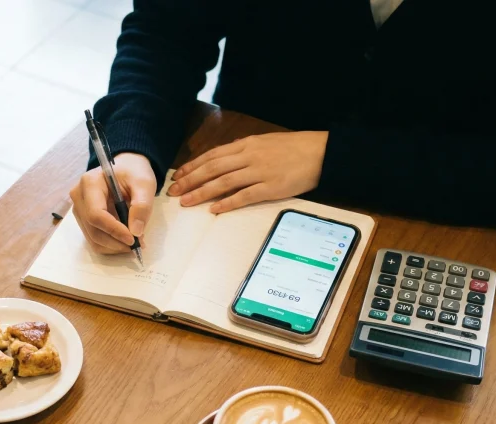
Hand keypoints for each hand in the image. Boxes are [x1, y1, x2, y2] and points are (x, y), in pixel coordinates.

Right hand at [69, 152, 155, 253]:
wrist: (126, 169)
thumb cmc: (133, 173)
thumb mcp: (144, 184)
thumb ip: (142, 206)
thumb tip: (136, 232)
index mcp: (90, 182)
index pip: (96, 214)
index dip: (114, 230)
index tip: (133, 239)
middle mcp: (79, 196)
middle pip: (93, 230)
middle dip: (116, 242)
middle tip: (138, 244)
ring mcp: (79, 209)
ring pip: (93, 238)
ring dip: (114, 246)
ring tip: (134, 242)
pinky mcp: (84, 219)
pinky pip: (94, 240)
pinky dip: (110, 245)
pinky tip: (124, 240)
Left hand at [167, 132, 328, 213]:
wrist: (322, 152)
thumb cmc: (294, 148)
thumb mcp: (266, 143)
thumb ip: (245, 152)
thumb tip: (224, 161)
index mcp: (247, 145)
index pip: (212, 155)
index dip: (193, 166)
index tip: (177, 175)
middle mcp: (249, 157)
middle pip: (212, 169)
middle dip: (190, 180)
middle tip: (173, 191)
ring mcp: (260, 172)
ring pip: (223, 182)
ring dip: (202, 192)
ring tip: (186, 201)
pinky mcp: (271, 187)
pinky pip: (244, 196)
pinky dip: (228, 203)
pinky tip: (214, 209)